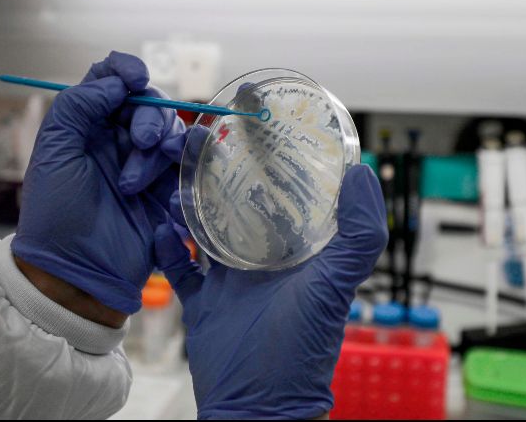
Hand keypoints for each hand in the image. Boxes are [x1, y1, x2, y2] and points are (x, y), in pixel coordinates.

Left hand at [11, 51, 186, 315]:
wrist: (77, 273)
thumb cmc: (56, 213)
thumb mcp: (55, 153)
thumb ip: (78, 106)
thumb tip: (115, 81)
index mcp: (86, 126)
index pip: (109, 80)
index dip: (126, 70)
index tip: (137, 79)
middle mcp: (116, 140)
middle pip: (147, 104)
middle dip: (150, 117)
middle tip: (143, 144)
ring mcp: (143, 165)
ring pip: (169, 132)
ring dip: (161, 147)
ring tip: (138, 183)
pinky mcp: (166, 191)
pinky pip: (186, 165)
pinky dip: (184, 165)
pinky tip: (172, 185)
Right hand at [155, 164, 387, 418]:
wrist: (258, 405)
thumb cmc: (301, 347)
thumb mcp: (335, 285)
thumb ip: (359, 235)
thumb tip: (365, 173)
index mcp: (297, 252)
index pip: (286, 197)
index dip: (273, 166)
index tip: (256, 132)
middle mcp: (264, 260)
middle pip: (241, 207)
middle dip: (223, 179)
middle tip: (203, 145)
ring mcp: (231, 280)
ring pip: (207, 230)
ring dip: (190, 206)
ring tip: (176, 179)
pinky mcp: (202, 301)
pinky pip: (180, 266)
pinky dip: (168, 247)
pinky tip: (161, 227)